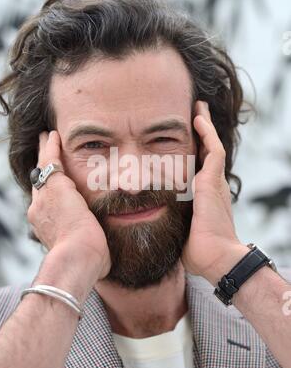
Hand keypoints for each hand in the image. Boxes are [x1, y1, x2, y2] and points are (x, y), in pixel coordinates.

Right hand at [27, 130, 110, 280]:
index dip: (48, 194)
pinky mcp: (56, 186)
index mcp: (46, 226)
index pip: (45, 205)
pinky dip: (51, 147)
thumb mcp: (85, 255)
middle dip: (42, 169)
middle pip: (39, 184)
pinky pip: (51, 161)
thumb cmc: (85, 264)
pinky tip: (54, 135)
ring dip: (45, 154)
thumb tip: (103, 261)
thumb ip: (90, 249)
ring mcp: (45, 198)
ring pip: (43, 169)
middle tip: (43, 154)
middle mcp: (39, 210)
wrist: (77, 259)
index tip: (52, 188)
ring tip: (47, 139)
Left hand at [181, 101, 247, 285]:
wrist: (215, 259)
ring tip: (197, 108)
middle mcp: (211, 185)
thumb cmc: (199, 251)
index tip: (181, 142)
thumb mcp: (181, 230)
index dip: (193, 153)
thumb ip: (172, 222)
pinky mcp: (214, 181)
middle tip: (194, 116)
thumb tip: (152, 226)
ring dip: (204, 127)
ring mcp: (214, 182)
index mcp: (204, 196)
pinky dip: (206, 133)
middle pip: (206, 152)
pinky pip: (212, 149)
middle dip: (200, 134)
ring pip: (210, 146)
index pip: (198, 168)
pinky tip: (198, 118)